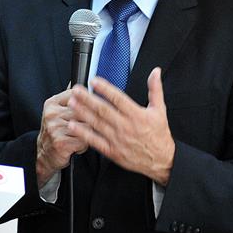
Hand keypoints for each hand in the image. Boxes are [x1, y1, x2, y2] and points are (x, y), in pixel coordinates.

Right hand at [35, 88, 87, 186]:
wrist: (45, 154)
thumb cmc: (57, 131)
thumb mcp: (60, 111)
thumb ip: (73, 100)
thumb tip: (91, 89)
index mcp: (52, 103)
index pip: (77, 95)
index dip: (86, 103)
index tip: (86, 110)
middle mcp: (52, 114)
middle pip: (84, 111)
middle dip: (88, 122)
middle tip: (80, 128)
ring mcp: (55, 128)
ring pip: (86, 126)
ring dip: (86, 135)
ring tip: (77, 137)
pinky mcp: (60, 142)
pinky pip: (83, 140)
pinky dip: (83, 145)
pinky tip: (75, 146)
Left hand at [67, 68, 175, 185]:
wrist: (160, 160)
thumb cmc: (158, 135)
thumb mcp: (160, 110)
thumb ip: (155, 89)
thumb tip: (155, 72)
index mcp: (136, 115)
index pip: (118, 98)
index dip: (105, 88)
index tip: (94, 81)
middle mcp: (126, 126)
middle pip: (103, 110)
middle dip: (87, 99)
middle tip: (76, 90)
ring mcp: (118, 139)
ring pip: (97, 124)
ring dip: (82, 112)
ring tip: (71, 103)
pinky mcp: (112, 151)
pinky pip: (95, 141)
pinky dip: (83, 133)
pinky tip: (73, 126)